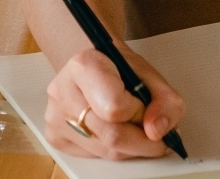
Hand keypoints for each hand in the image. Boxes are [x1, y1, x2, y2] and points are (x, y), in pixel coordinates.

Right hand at [44, 47, 185, 159]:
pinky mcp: (54, 136)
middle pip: (111, 136)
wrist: (93, 64)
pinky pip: (93, 156)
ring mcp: (55, 116)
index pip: (115, 108)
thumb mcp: (149, 75)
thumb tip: (157, 131)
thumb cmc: (118, 68)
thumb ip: (165, 101)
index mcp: (84, 65)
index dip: (139, 113)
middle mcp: (62, 90)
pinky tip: (113, 129)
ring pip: (105, 151)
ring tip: (132, 126)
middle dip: (141, 139)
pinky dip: (112, 149)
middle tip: (151, 129)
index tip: (144, 106)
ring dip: (129, 147)